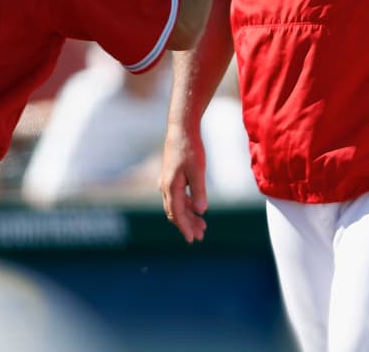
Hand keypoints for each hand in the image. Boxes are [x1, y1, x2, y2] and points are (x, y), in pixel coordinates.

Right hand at [159, 123, 208, 243]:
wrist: (181, 129)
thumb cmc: (190, 148)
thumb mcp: (198, 170)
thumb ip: (198, 191)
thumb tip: (201, 211)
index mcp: (170, 187)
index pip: (177, 214)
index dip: (185, 228)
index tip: (192, 239)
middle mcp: (165, 186)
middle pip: (175, 213)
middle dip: (187, 225)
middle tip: (200, 236)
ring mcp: (167, 182)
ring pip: (176, 205)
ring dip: (188, 216)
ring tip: (202, 226)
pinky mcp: (172, 177)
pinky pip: (177, 197)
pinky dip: (187, 205)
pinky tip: (197, 208)